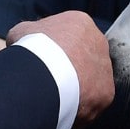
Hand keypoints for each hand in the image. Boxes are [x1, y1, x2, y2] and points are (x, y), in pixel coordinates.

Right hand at [7, 10, 114, 124]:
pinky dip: (80, 104)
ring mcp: (105, 69)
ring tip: (56, 93)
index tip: (46, 57)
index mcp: (81, 23)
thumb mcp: (22, 31)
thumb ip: (31, 33)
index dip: (57, 47)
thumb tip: (26, 41)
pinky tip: (63, 104)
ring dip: (77, 86)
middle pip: (85, 56)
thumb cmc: (32, 49)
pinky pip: (93, 100)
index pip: (72, 35)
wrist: (42, 74)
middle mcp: (99, 43)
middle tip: (52, 77)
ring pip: (91, 79)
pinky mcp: (106, 93)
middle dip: (71, 66)